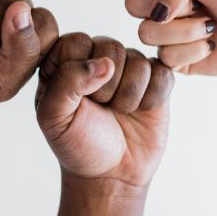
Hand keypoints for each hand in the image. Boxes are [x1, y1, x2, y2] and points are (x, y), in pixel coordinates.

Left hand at [35, 33, 173, 214]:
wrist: (111, 174)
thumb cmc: (77, 144)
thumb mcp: (54, 118)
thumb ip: (67, 82)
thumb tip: (106, 62)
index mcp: (65, 60)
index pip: (77, 42)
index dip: (81, 71)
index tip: (78, 99)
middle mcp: (97, 56)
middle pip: (111, 47)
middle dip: (107, 87)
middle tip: (101, 107)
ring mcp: (129, 66)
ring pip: (139, 61)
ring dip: (129, 97)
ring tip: (119, 112)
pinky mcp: (157, 79)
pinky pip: (162, 73)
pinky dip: (152, 98)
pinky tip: (140, 111)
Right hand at [124, 0, 216, 74]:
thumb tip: (157, 11)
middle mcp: (156, 3)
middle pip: (131, 3)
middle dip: (174, 6)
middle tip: (200, 6)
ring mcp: (161, 32)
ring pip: (146, 32)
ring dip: (185, 31)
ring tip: (209, 26)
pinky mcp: (171, 59)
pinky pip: (165, 56)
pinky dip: (194, 50)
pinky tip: (210, 45)